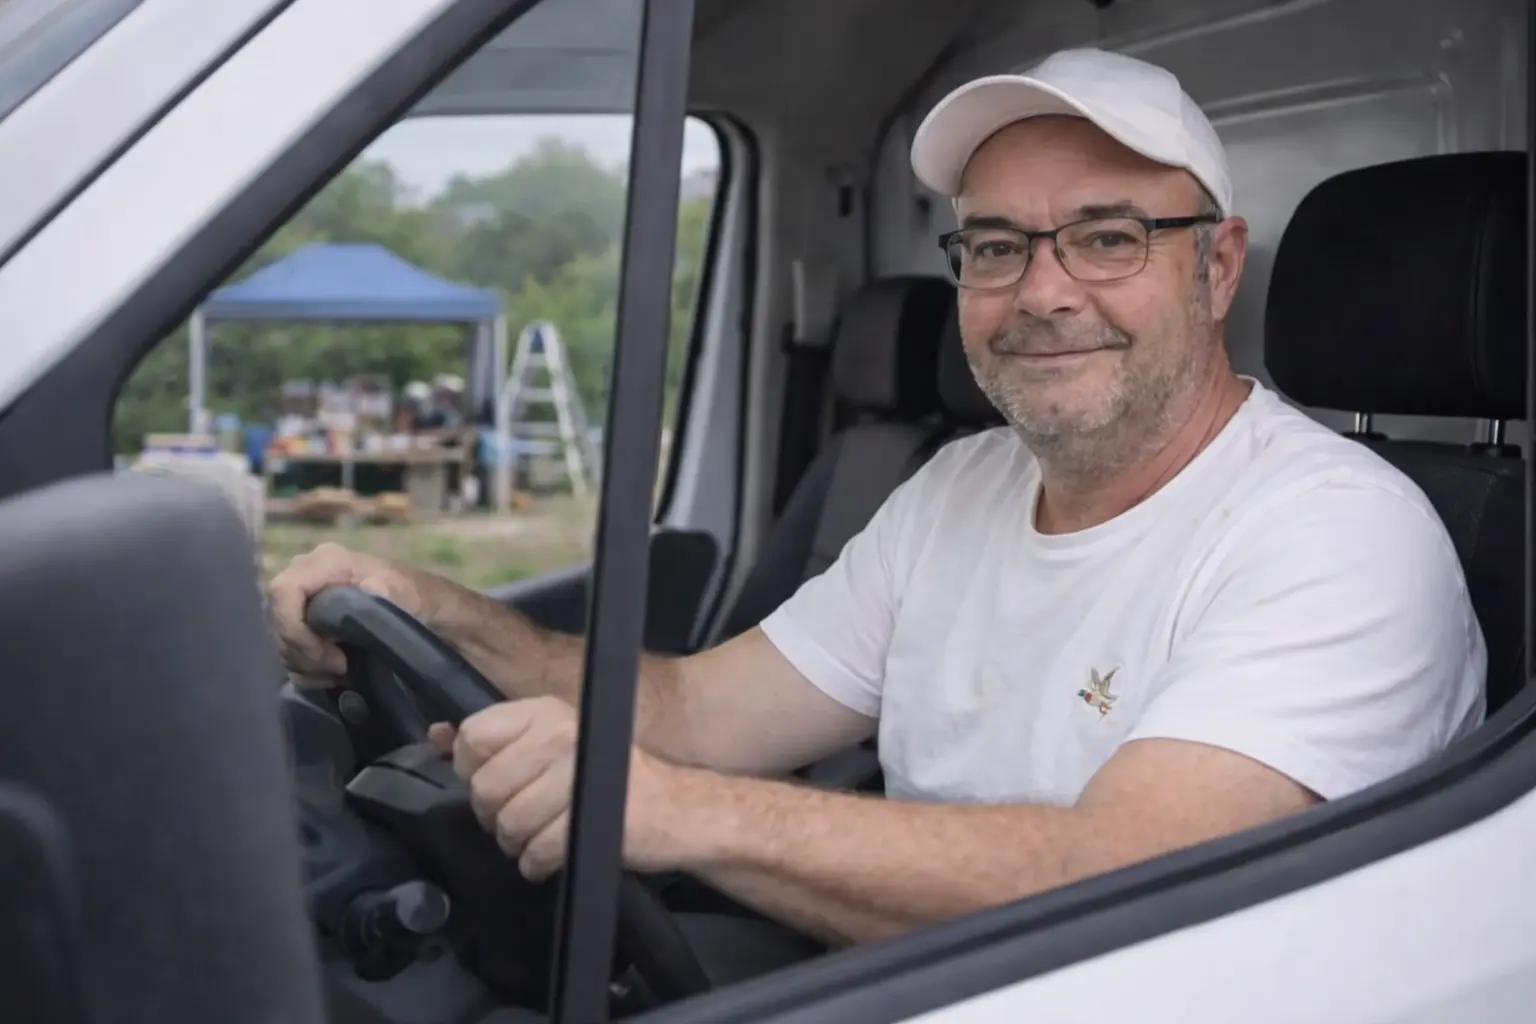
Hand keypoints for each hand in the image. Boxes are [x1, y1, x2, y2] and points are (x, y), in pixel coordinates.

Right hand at [266, 542, 430, 683]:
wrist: (421, 610)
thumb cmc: (413, 596)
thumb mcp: (406, 592)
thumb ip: (386, 590)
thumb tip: (371, 589)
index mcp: (326, 561)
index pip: (283, 591)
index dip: (292, 627)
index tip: (324, 656)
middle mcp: (305, 575)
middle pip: (277, 620)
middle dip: (304, 652)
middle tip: (339, 668)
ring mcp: (301, 599)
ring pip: (281, 639)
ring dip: (307, 665)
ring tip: (341, 672)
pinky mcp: (303, 621)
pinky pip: (289, 650)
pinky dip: (307, 670)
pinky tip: (333, 675)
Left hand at [431, 696, 691, 881]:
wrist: (679, 809)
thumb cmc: (613, 778)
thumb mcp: (555, 744)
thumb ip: (498, 741)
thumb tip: (436, 736)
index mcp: (547, 712)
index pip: (474, 736)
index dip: (475, 769)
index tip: (500, 782)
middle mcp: (560, 735)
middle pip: (485, 788)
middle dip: (496, 815)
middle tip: (525, 816)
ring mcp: (576, 775)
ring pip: (506, 824)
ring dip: (518, 843)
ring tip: (543, 836)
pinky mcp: (588, 818)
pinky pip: (534, 853)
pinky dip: (539, 864)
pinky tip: (555, 855)